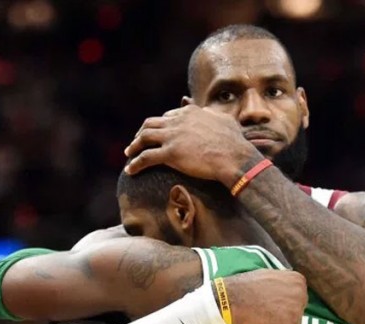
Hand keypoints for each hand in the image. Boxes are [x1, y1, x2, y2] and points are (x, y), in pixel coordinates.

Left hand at [123, 105, 262, 186]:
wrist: (235, 157)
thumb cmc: (235, 142)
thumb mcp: (225, 120)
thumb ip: (213, 114)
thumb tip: (210, 112)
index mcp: (190, 112)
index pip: (168, 116)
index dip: (160, 125)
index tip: (156, 133)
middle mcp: (178, 121)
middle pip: (151, 124)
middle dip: (141, 133)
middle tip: (136, 142)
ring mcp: (173, 137)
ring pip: (144, 138)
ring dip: (134, 146)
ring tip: (129, 154)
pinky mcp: (170, 153)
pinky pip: (146, 157)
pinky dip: (135, 163)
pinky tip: (130, 171)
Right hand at [221, 269, 306, 323]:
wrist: (230, 300)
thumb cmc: (245, 287)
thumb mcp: (271, 276)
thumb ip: (284, 284)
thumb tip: (288, 293)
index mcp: (298, 282)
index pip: (297, 299)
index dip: (281, 304)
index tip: (268, 301)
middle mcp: (302, 296)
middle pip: (296, 313)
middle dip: (283, 316)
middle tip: (264, 311)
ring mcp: (296, 314)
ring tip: (262, 318)